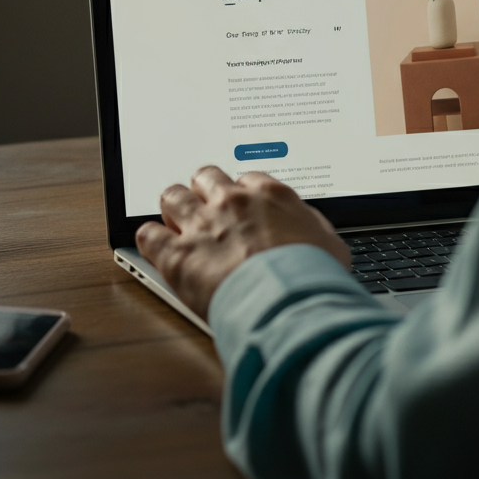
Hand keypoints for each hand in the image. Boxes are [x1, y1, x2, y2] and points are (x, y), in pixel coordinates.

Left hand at [135, 167, 350, 320]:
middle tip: (206, 208)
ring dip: (173, 207)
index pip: (246, 179)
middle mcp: (232, 202)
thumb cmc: (313, 276)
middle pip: (205, 177)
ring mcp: (202, 225)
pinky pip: (148, 234)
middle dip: (203, 190)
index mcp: (269, 195)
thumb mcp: (330, 242)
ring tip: (175, 221)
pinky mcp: (177, 256)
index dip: (241, 194)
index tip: (241, 206)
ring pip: (172, 196)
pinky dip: (149, 238)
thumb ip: (310, 226)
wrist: (289, 301)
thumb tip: (306, 228)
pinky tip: (154, 245)